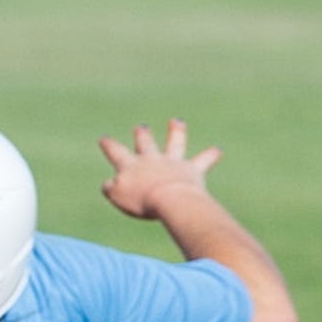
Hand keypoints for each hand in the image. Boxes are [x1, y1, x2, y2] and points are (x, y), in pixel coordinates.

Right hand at [98, 119, 220, 222]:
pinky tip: (218, 150)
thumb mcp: (117, 196)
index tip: (104, 139)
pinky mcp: (191, 170)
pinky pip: (202, 161)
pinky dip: (210, 156)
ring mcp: (172, 163)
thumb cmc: (141, 200)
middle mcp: (152, 159)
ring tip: (178, 121)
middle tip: (142, 127)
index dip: (109, 145)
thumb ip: (110, 188)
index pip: (116, 152)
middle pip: (146, 143)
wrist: (170, 199)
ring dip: (176, 132)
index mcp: (131, 165)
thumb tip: (108, 184)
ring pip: (174, 143)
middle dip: (143, 135)